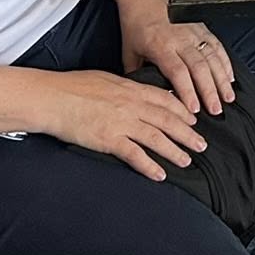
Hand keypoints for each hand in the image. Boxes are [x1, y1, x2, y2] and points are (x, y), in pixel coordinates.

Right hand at [37, 69, 205, 181]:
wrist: (51, 97)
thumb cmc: (72, 87)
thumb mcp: (105, 80)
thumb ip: (124, 88)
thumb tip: (135, 93)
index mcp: (130, 88)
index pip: (164, 99)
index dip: (182, 110)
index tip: (193, 120)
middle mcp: (131, 105)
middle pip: (167, 120)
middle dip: (188, 133)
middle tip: (202, 144)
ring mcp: (121, 122)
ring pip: (156, 137)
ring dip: (175, 151)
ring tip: (187, 160)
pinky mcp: (108, 139)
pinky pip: (135, 155)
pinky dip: (150, 165)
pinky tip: (160, 174)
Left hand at [122, 14, 236, 117]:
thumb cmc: (135, 24)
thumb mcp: (129, 52)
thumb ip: (137, 77)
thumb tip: (144, 98)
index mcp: (160, 45)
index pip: (178, 72)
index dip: (188, 91)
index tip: (194, 109)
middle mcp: (180, 38)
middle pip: (199, 67)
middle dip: (210, 91)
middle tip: (216, 110)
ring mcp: (193, 31)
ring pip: (212, 57)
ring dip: (221, 79)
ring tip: (228, 98)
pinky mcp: (202, 27)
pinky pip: (217, 46)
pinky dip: (225, 62)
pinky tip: (229, 77)